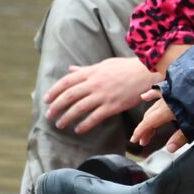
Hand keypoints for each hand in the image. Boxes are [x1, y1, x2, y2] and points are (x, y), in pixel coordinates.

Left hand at [44, 57, 159, 132]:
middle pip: (69, 96)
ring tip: (60, 124)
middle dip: (56, 106)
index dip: (54, 91)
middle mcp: (94, 83)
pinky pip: (95, 117)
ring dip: (67, 117)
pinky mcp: (113, 106)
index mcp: (91, 72)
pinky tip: (78, 129)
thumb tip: (70, 69)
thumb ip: (86, 69)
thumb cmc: (127, 68)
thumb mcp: (104, 64)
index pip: (66, 82)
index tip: (46, 100)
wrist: (148, 73)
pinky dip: (84, 124)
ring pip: (79, 108)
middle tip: (49, 115)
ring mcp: (103, 95)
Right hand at [131, 87, 186, 152]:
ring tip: (146, 127)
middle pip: (150, 116)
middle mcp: (165, 100)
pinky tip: (145, 96)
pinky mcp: (177, 86)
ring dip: (148, 116)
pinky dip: (152, 95)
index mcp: (167, 110)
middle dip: (145, 129)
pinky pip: (160, 91)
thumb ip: (181, 137)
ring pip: (154, 105)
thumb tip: (169, 148)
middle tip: (144, 140)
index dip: (140, 132)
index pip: (148, 124)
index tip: (134, 140)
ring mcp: (170, 92)